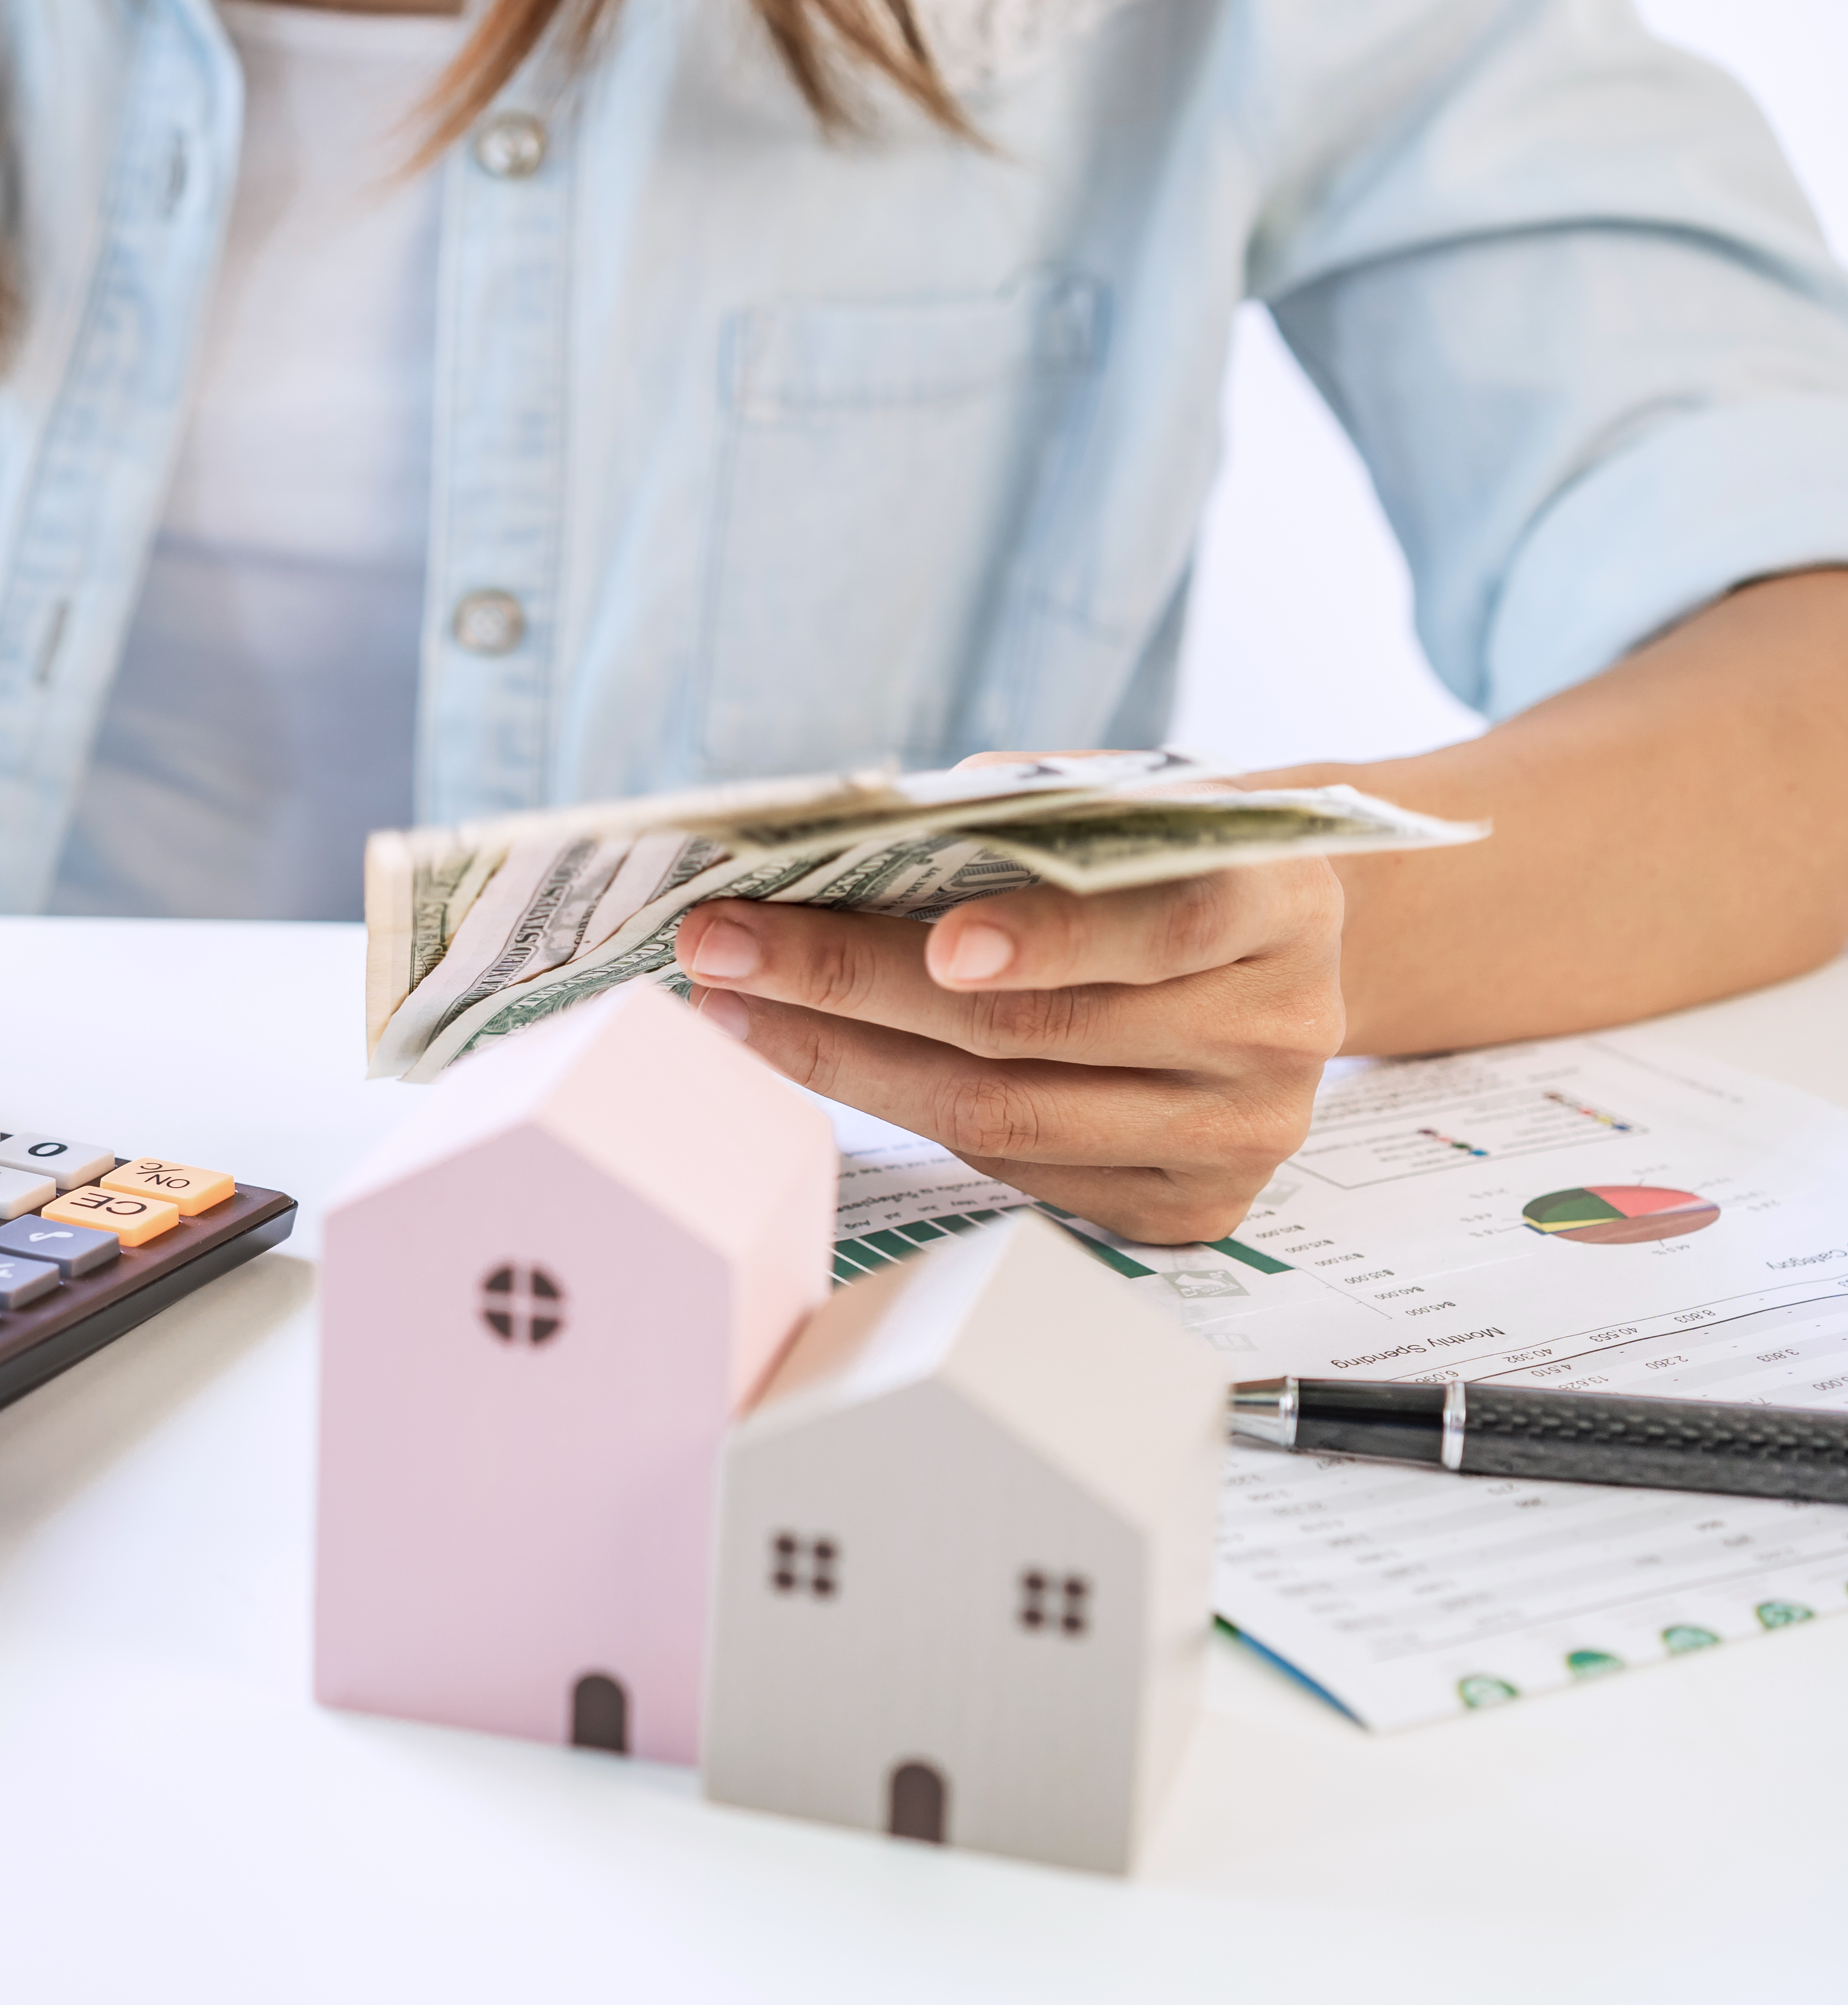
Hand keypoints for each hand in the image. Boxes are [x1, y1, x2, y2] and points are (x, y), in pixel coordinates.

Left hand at [676, 859, 1344, 1243]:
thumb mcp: (1132, 804)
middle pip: (1042, 1030)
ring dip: (844, 1059)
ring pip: (1007, 1117)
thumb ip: (1029, 815)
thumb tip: (858, 838)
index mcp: (1285, 904)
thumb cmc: (1166, 862)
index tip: (940, 942)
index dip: (1052, 936)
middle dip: (856, 984)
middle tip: (725, 945)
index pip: (1168, 921)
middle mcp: (1280, 1029)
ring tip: (731, 1005)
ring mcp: (1238, 1132)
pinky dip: (900, 1111)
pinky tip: (813, 1058)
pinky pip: (1015, 1169)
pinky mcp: (1187, 1206)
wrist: (1268, 955)